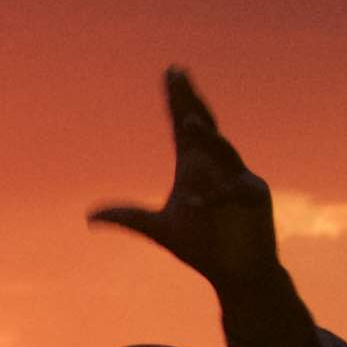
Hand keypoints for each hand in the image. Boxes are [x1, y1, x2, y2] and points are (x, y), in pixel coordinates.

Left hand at [88, 66, 281, 291]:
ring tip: (188, 122)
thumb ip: (128, 217)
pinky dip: (216, 194)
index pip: (183, 127)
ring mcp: (238, 178)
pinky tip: (194, 200)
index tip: (171, 72)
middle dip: (190, 103)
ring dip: (207, 138)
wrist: (235, 273)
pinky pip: (234, 190)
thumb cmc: (201, 246)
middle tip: (178, 75)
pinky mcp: (256, 198)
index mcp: (195, 166)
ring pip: (223, 152)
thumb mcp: (158, 229)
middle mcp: (217, 166)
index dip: (177, 100)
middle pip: (203, 127)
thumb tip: (91, 216)